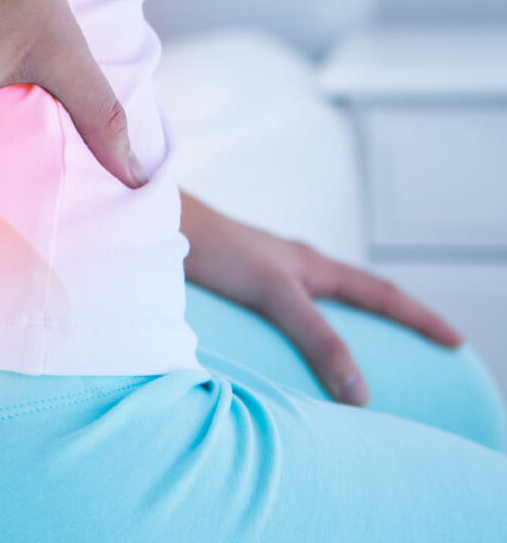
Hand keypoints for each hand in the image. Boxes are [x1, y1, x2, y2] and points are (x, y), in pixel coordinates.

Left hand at [181, 194, 463, 404]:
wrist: (160, 223)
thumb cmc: (218, 251)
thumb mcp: (277, 297)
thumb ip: (317, 340)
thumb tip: (360, 392)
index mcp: (314, 267)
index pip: (382, 295)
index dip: (420, 319)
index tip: (455, 340)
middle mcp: (296, 265)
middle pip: (358, 292)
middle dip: (393, 317)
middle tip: (423, 340)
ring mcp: (268, 269)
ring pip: (320, 297)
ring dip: (346, 319)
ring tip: (362, 346)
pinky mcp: (240, 277)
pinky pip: (286, 304)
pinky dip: (303, 322)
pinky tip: (287, 338)